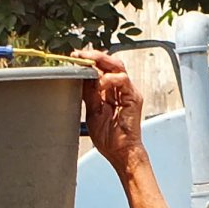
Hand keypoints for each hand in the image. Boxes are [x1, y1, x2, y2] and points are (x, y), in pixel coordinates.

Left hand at [73, 50, 144, 171]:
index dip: (88, 62)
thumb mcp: (92, 111)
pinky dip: (109, 79)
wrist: (119, 152)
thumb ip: (89, 93)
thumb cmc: (108, 137)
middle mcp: (121, 89)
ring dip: (101, 62)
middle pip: (110, 63)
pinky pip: (122, 80)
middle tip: (80, 55)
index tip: (74, 58)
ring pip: (117, 66)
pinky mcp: (133, 97)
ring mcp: (128, 92)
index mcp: (110, 91)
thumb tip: (81, 77)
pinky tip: (99, 84)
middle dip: (95, 56)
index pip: (101, 69)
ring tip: (87, 64)